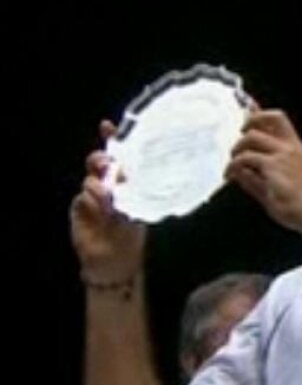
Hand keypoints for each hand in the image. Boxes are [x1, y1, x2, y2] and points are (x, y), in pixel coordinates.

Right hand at [69, 120, 145, 281]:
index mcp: (125, 180)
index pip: (119, 155)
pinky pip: (82, 198)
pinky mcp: (80, 207)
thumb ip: (134, 190)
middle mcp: (107, 183)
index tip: (108, 126)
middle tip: (106, 163)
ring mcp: (92, 194)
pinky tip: (100, 209)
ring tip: (107, 193)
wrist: (115, 258)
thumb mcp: (139, 208)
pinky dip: (91, 201)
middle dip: (100, 159)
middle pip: (99, 162)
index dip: (113, 139)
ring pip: (90, 179)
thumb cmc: (132, 232)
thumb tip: (129, 174)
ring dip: (98, 183)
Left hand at [226, 108, 301, 231]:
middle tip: (238, 134)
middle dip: (250, 121)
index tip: (249, 112)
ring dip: (236, 148)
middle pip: (270, 118)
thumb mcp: (274, 187)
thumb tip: (239, 172)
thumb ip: (255, 177)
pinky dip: (233, 165)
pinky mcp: (272, 165)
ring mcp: (282, 155)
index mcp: (296, 149)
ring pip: (251, 137)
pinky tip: (230, 175)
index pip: (280, 121)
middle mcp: (291, 147)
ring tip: (232, 164)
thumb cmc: (298, 204)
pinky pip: (245, 158)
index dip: (262, 113)